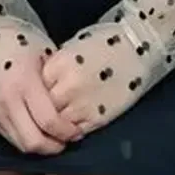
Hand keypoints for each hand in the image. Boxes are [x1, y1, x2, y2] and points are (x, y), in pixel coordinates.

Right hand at [0, 23, 82, 153]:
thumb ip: (56, 84)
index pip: (49, 121)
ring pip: (21, 145)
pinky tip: (38, 130)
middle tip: (67, 140)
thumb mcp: (45, 56)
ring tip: (54, 137)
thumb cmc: (21, 42)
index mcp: (25, 82)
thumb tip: (74, 108)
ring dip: (41, 147)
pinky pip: (11, 138)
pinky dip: (27, 139)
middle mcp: (8, 100)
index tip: (77, 131)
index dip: (66, 132)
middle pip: (34, 142)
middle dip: (54, 146)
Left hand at [42, 22, 156, 136]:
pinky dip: (72, 129)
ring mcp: (82, 104)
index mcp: (58, 65)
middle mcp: (67, 86)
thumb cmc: (106, 43)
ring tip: (64, 114)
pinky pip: (75, 131)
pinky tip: (76, 120)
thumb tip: (40, 84)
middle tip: (50, 105)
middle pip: (43, 107)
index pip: (35, 86)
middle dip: (45, 107)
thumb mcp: (73, 48)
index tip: (42, 90)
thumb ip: (55, 68)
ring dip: (58, 121)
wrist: (139, 49)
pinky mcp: (97, 118)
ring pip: (56, 123)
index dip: (38, 90)